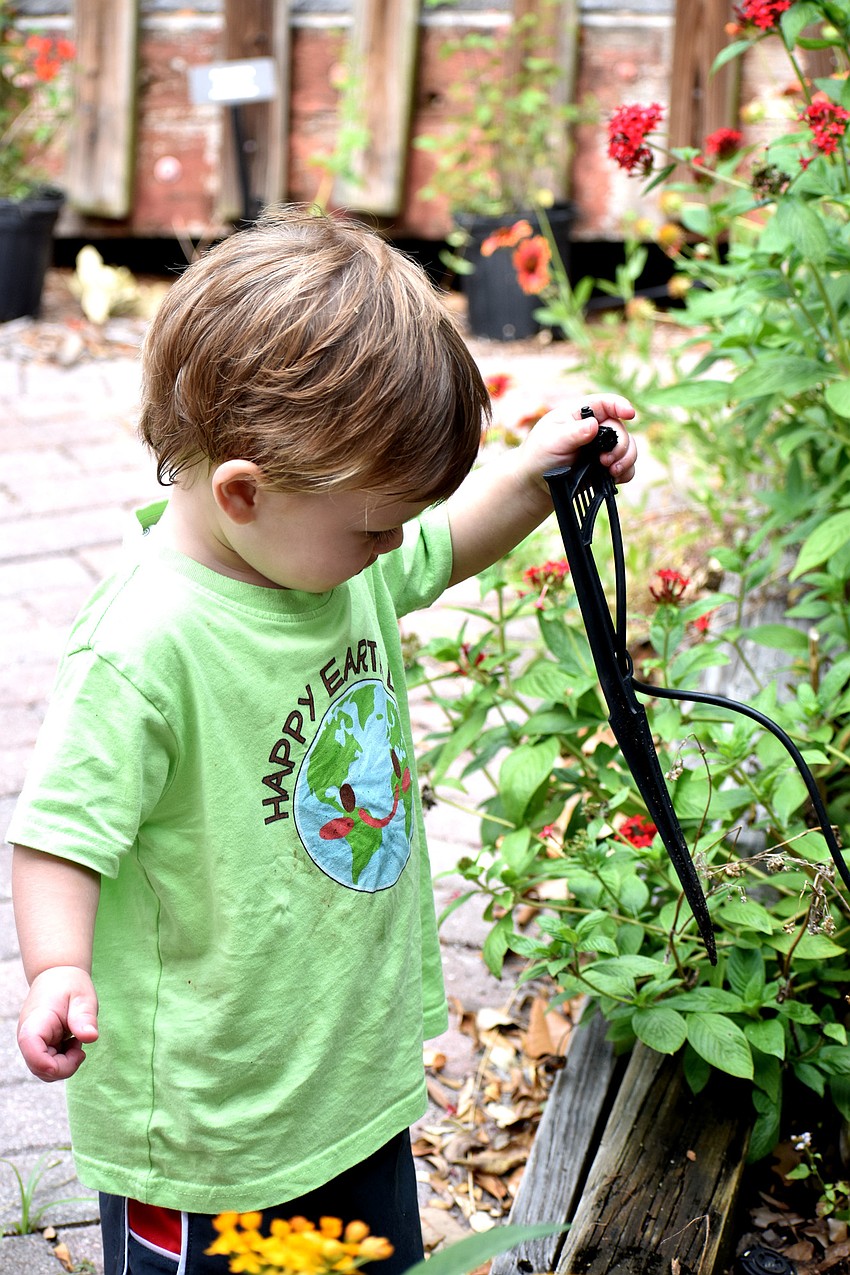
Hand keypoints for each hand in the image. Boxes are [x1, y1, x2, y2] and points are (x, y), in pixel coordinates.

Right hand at [18, 966, 98, 1081]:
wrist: (57, 976)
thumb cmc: (69, 985)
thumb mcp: (83, 997)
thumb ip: (84, 1017)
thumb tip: (91, 1037)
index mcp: (36, 1021)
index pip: (31, 1047)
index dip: (48, 1062)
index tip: (76, 1055)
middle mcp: (27, 1036)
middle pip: (40, 1068)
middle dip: (65, 1066)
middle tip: (80, 1046)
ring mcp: (31, 1044)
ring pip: (45, 1071)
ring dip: (65, 1064)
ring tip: (76, 1041)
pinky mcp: (37, 1048)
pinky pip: (49, 1065)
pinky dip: (63, 1060)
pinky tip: (71, 1043)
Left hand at [517, 395, 637, 491]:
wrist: (535, 483)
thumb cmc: (538, 455)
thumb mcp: (551, 440)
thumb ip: (573, 433)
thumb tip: (594, 425)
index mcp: (580, 415)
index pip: (605, 403)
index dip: (620, 405)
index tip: (630, 414)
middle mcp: (595, 429)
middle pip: (620, 430)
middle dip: (620, 445)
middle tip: (606, 460)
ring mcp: (602, 448)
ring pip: (628, 448)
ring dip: (626, 459)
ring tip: (612, 471)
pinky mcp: (605, 467)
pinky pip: (626, 467)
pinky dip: (626, 472)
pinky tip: (615, 478)